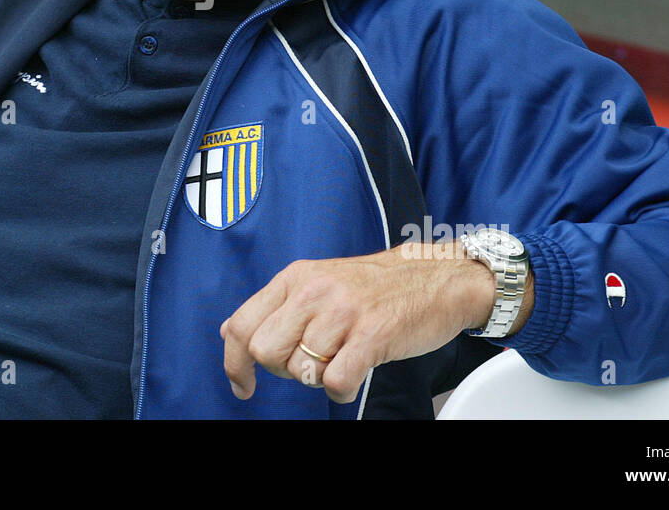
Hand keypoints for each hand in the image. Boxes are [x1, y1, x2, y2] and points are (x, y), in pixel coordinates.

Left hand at [219, 239, 529, 403]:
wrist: (437, 277)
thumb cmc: (376, 286)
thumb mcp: (318, 281)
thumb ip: (278, 305)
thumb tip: (231, 334)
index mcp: (295, 278)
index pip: (241, 325)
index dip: (234, 363)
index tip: (242, 385)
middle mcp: (313, 291)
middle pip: (265, 352)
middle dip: (281, 370)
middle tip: (308, 363)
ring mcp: (342, 312)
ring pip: (300, 370)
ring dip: (318, 377)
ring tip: (341, 359)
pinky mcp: (371, 335)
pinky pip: (335, 381)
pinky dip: (342, 390)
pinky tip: (355, 375)